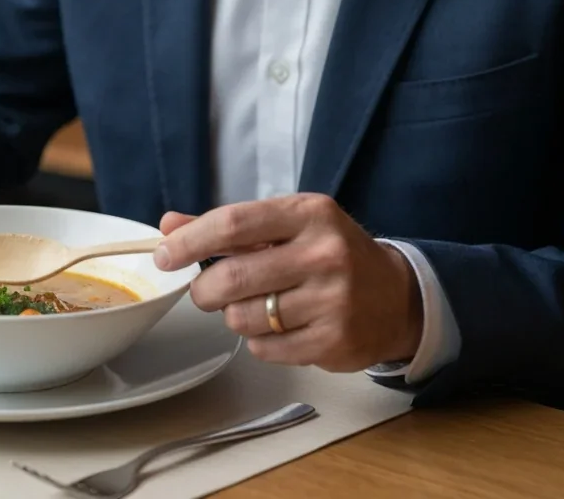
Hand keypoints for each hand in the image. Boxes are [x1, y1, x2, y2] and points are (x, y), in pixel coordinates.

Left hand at [154, 194, 421, 372]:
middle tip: (205, 291)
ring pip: (242, 318)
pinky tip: (279, 327)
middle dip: (204, 289)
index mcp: (309, 214)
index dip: (190, 242)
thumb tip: (169, 226)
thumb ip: (228, 227)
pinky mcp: (334, 342)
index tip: (165, 256)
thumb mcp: (287, 226)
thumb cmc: (330, 254)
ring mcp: (333, 300)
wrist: (398, 297)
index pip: (233, 224)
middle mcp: (325, 254)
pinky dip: (259, 341)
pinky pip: (264, 349)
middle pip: (231, 277)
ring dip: (233, 316)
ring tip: (254, 306)